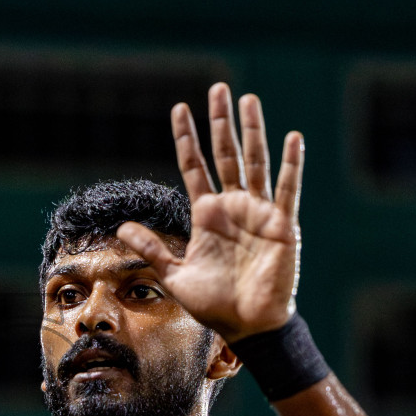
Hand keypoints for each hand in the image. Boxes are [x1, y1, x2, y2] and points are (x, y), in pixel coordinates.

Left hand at [116, 84, 303, 342]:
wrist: (248, 326)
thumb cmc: (215, 304)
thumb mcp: (175, 274)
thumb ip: (152, 248)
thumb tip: (122, 227)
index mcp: (207, 215)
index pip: (194, 166)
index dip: (186, 138)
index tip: (179, 109)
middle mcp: (233, 206)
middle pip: (225, 154)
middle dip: (220, 122)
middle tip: (218, 88)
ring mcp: (258, 212)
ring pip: (255, 161)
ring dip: (253, 131)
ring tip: (249, 100)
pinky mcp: (282, 225)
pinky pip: (287, 189)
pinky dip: (291, 164)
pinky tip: (292, 138)